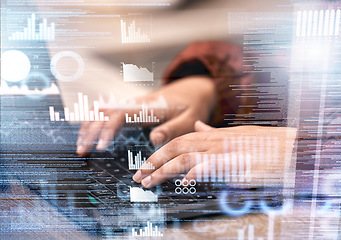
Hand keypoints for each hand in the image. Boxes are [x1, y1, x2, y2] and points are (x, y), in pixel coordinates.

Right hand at [76, 76, 216, 155]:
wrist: (195, 89)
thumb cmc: (193, 105)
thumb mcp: (190, 118)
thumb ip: (172, 129)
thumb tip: (153, 140)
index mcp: (149, 106)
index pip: (121, 115)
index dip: (108, 130)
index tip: (100, 146)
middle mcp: (137, 103)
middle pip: (105, 113)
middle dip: (91, 131)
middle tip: (81, 151)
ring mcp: (133, 104)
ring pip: (103, 112)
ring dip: (89, 126)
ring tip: (80, 145)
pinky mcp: (132, 108)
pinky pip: (109, 113)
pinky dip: (96, 122)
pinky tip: (88, 132)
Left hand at [133, 121, 296, 187]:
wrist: (295, 147)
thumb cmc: (269, 145)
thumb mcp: (239, 135)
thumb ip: (215, 132)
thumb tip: (197, 126)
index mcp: (216, 135)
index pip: (180, 141)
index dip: (160, 152)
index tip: (147, 164)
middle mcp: (216, 140)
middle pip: (176, 148)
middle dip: (154, 161)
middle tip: (139, 176)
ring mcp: (226, 151)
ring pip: (185, 157)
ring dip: (164, 170)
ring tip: (149, 182)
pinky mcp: (238, 163)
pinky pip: (211, 166)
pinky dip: (195, 173)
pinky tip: (183, 182)